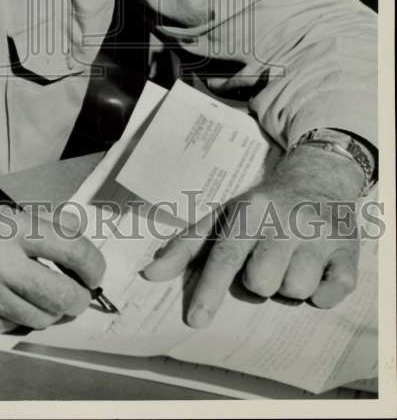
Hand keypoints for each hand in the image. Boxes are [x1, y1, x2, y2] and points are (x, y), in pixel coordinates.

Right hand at [0, 193, 104, 336]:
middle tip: (79, 292)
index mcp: (4, 224)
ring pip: (41, 316)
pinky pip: (11, 326)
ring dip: (47, 309)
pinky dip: (15, 316)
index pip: (71, 247)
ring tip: (37, 293)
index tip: (95, 270)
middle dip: (79, 297)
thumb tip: (70, 246)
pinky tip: (0, 299)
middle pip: (64, 294)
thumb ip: (25, 225)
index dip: (92, 263)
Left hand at [142, 144, 363, 327]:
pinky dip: (320, 292)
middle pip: (260, 284)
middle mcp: (286, 221)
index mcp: (250, 211)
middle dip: (258, 280)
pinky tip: (316, 267)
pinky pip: (328, 297)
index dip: (210, 290)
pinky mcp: (349, 253)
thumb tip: (149, 274)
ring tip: (290, 258)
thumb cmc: (262, 206)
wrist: (318, 178)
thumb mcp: (223, 215)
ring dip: (289, 284)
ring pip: (294, 292)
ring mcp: (320, 237)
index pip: (225, 256)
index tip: (195, 320)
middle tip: (265, 258)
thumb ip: (186, 246)